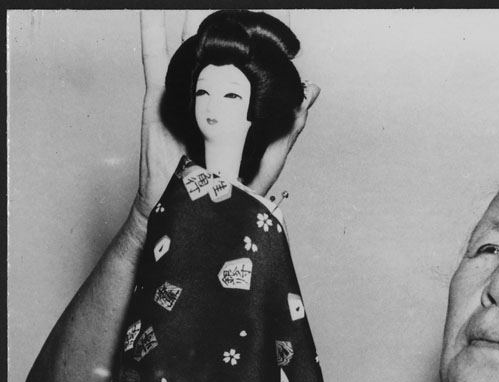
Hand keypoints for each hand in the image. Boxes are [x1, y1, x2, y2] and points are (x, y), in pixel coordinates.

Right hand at [133, 11, 319, 217]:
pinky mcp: (161, 99)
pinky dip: (150, 33)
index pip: (250, 65)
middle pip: (218, 50)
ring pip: (187, 48)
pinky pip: (154, 60)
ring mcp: (185, 94)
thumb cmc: (228, 190)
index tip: (273, 17)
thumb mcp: (267, 156)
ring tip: (199, 3)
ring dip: (192, 22)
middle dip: (225, 25)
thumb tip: (311, 91)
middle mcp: (211, 95)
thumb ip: (289, 125)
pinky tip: (151, 10)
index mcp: (238, 104)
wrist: (189, 207)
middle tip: (235, 6)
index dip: (258, 40)